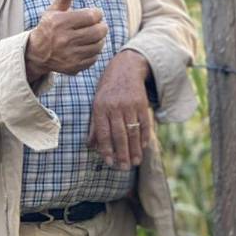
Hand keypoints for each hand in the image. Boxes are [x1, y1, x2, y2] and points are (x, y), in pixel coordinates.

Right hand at [24, 0, 107, 82]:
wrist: (36, 54)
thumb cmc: (49, 27)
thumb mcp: (55, 10)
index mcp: (60, 22)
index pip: (92, 17)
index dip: (97, 14)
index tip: (94, 14)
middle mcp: (64, 40)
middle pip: (98, 32)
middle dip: (102, 26)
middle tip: (98, 25)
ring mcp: (69, 55)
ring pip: (98, 46)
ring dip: (100, 39)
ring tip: (94, 36)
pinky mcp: (73, 67)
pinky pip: (94, 58)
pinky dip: (94, 52)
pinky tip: (88, 47)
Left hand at [87, 49, 152, 169]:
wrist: (126, 67)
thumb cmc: (108, 88)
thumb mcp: (97, 102)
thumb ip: (95, 124)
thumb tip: (91, 146)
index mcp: (100, 107)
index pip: (104, 133)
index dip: (106, 149)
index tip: (110, 163)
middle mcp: (115, 106)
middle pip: (119, 135)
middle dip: (122, 154)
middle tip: (124, 168)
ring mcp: (130, 104)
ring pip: (133, 131)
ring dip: (134, 149)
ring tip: (135, 162)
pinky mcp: (142, 103)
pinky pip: (144, 123)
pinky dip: (144, 136)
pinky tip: (143, 147)